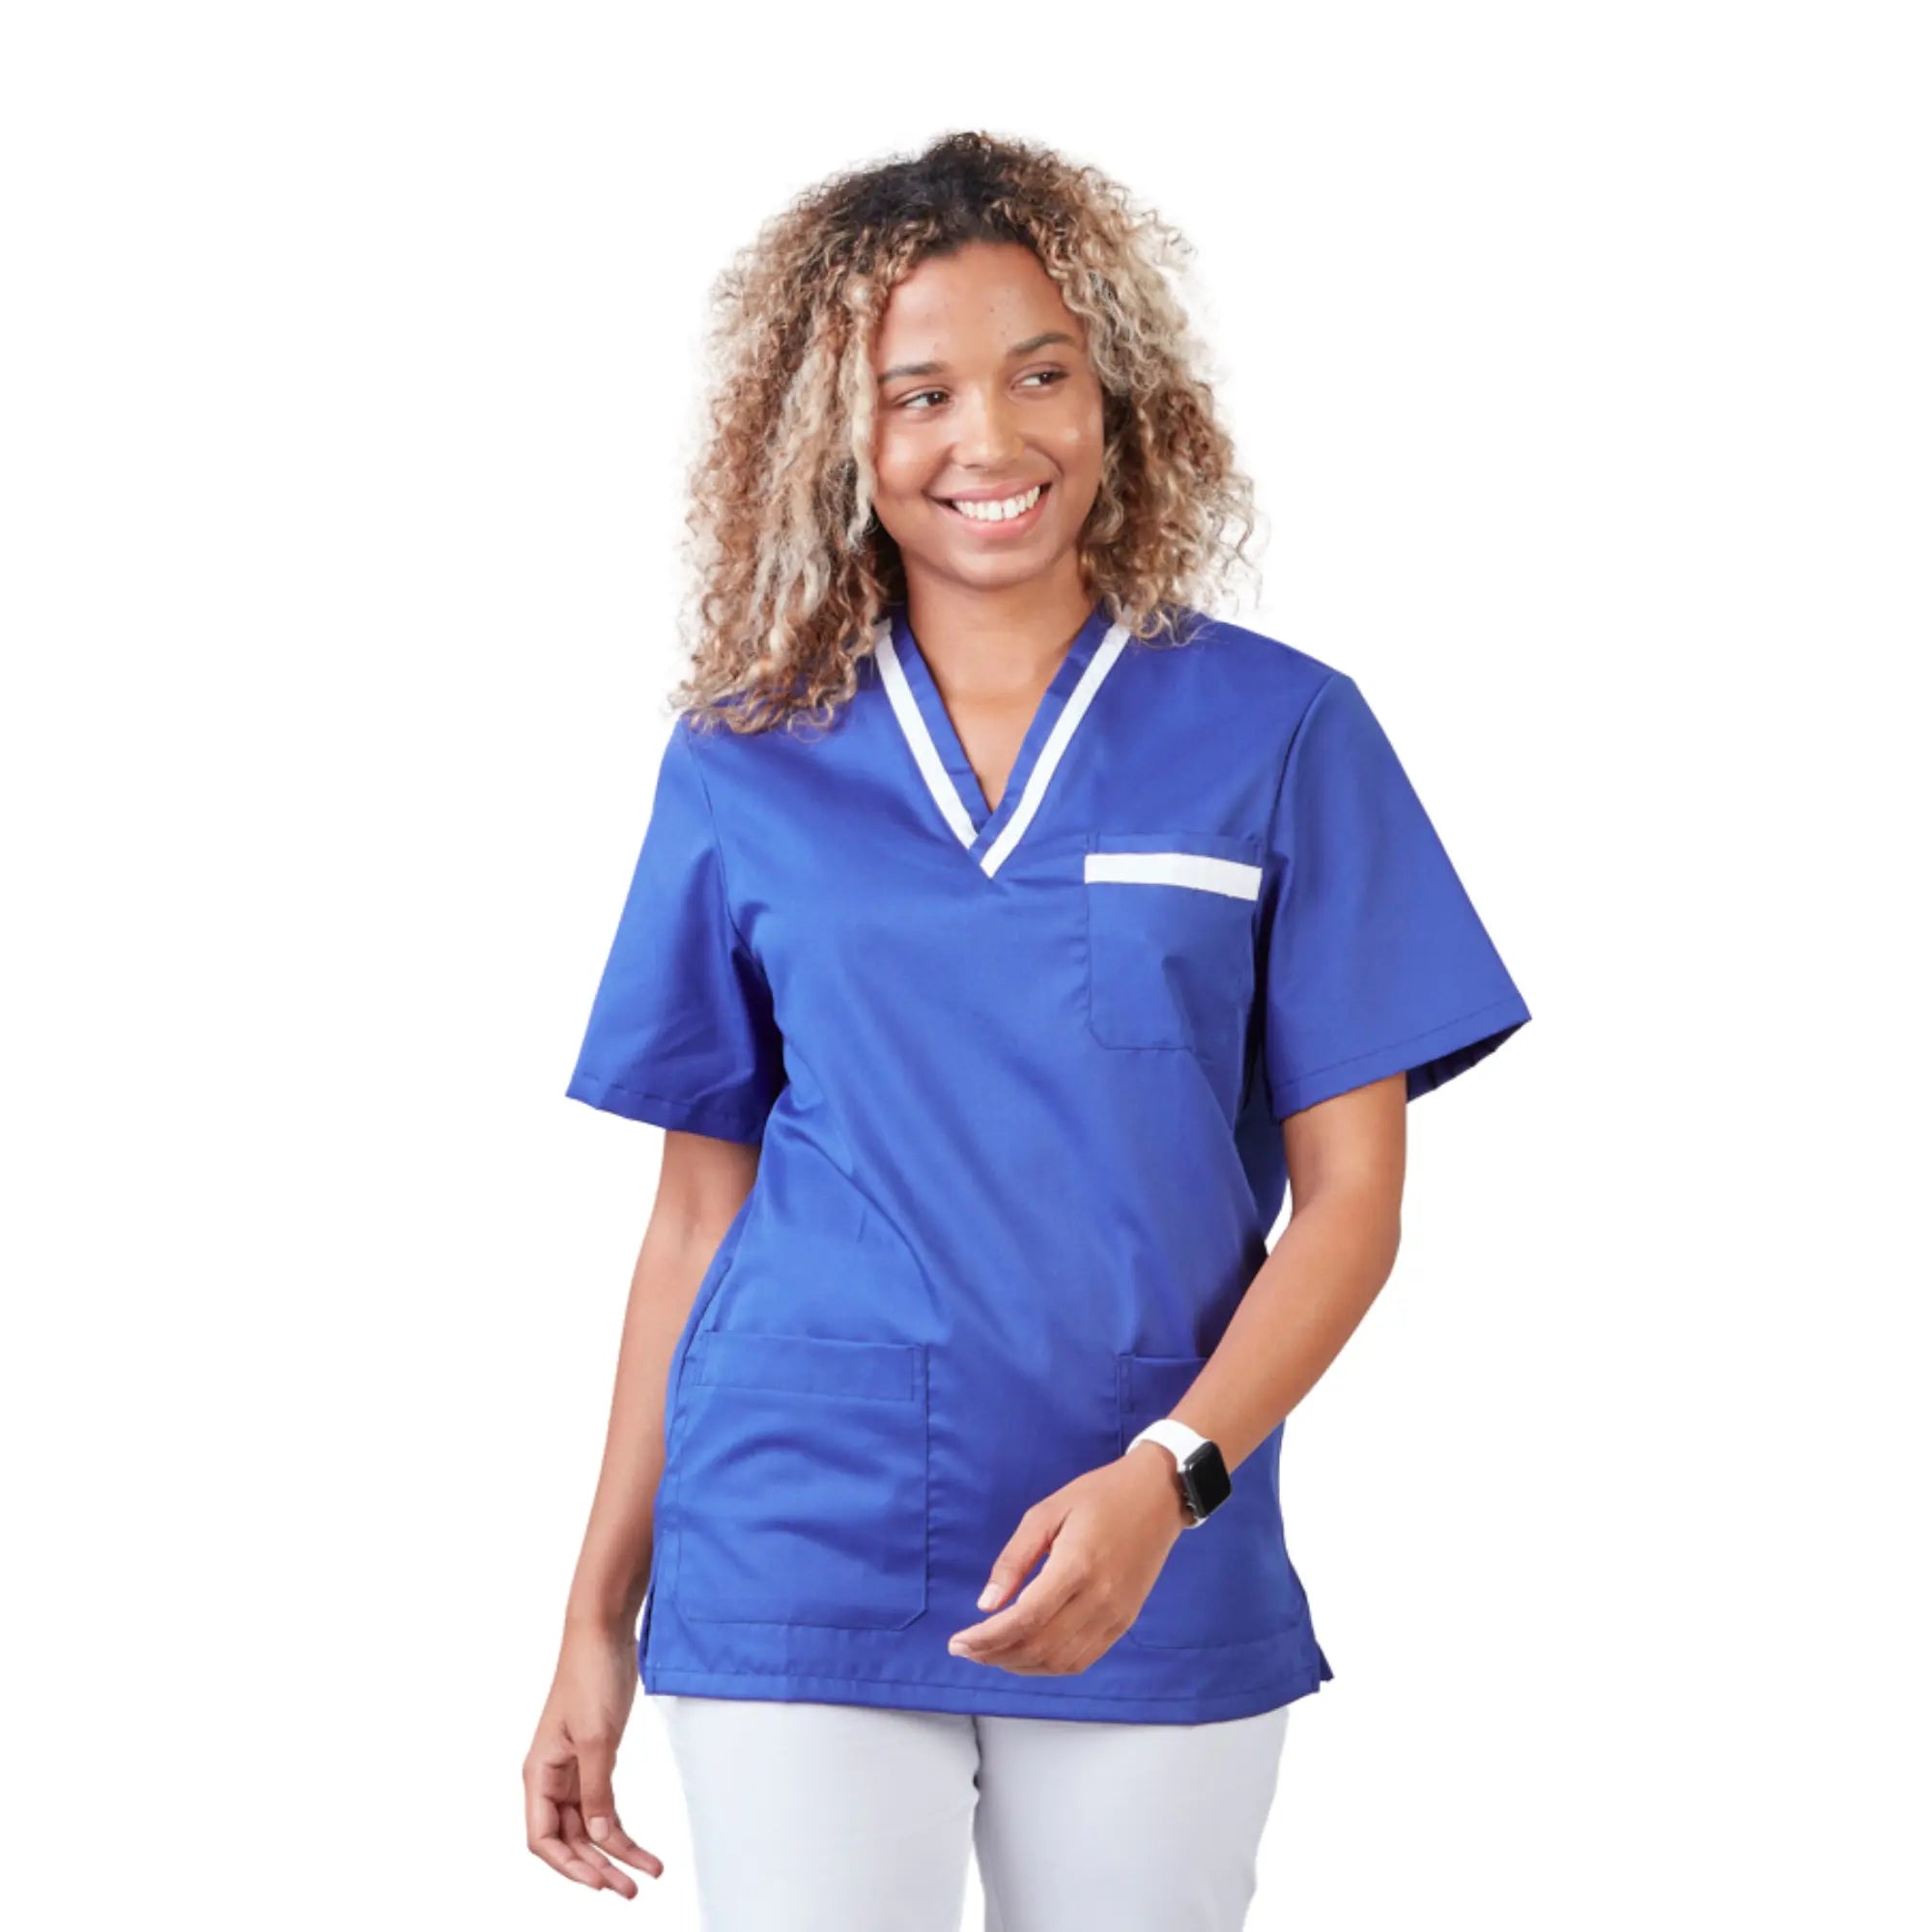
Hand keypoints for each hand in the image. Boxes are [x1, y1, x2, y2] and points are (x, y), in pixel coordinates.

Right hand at [523, 1617, 665, 1896]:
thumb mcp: (596, 1738)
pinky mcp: (596, 1759)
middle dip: (598, 1867)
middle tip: (630, 1890)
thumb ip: (598, 1791)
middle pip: (569, 1839)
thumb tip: (602, 1838)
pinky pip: (604, 1806)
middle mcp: (552, 1777)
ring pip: (590, 1827)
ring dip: (615, 1853)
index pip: (542, 1838)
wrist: (604, 1633)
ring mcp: (575, 1770)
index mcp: (539, 1773)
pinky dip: (621, 1828)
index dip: (568, 1866)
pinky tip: (641, 1848)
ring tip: (645, 1875)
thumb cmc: (590, 1676)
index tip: (599, 1881)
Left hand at [946, 1445, 1190, 1673]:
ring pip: (1059, 1662)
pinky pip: (1082, 1660)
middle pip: (1039, 1647)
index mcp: (1076, 1567)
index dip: (987, 1639)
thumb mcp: (1047, 1512)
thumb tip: (986, 1604)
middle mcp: (1099, 1600)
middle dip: (995, 1655)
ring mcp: (1115, 1616)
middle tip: (965, 1649)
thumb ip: (1015, 1558)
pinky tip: (1026, 1654)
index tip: (958, 1643)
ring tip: (989, 1653)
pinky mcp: (1124, 1623)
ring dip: (1019, 1665)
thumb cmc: (1100, 1495)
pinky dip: (1048, 1666)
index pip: (1025, 1620)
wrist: (1159, 1496)